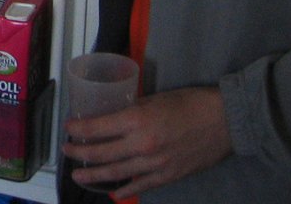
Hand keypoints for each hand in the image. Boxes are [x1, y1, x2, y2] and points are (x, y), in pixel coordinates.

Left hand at [62, 85, 232, 195]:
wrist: (224, 121)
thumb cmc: (189, 103)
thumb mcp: (154, 99)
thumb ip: (131, 111)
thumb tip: (113, 117)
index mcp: (137, 121)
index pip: (97, 128)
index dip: (78, 129)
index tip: (68, 128)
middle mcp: (142, 145)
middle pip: (102, 153)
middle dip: (80, 152)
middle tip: (66, 150)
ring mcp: (154, 164)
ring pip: (117, 173)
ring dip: (95, 174)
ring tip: (79, 175)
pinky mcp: (167, 176)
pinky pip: (141, 185)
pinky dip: (125, 189)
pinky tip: (113, 192)